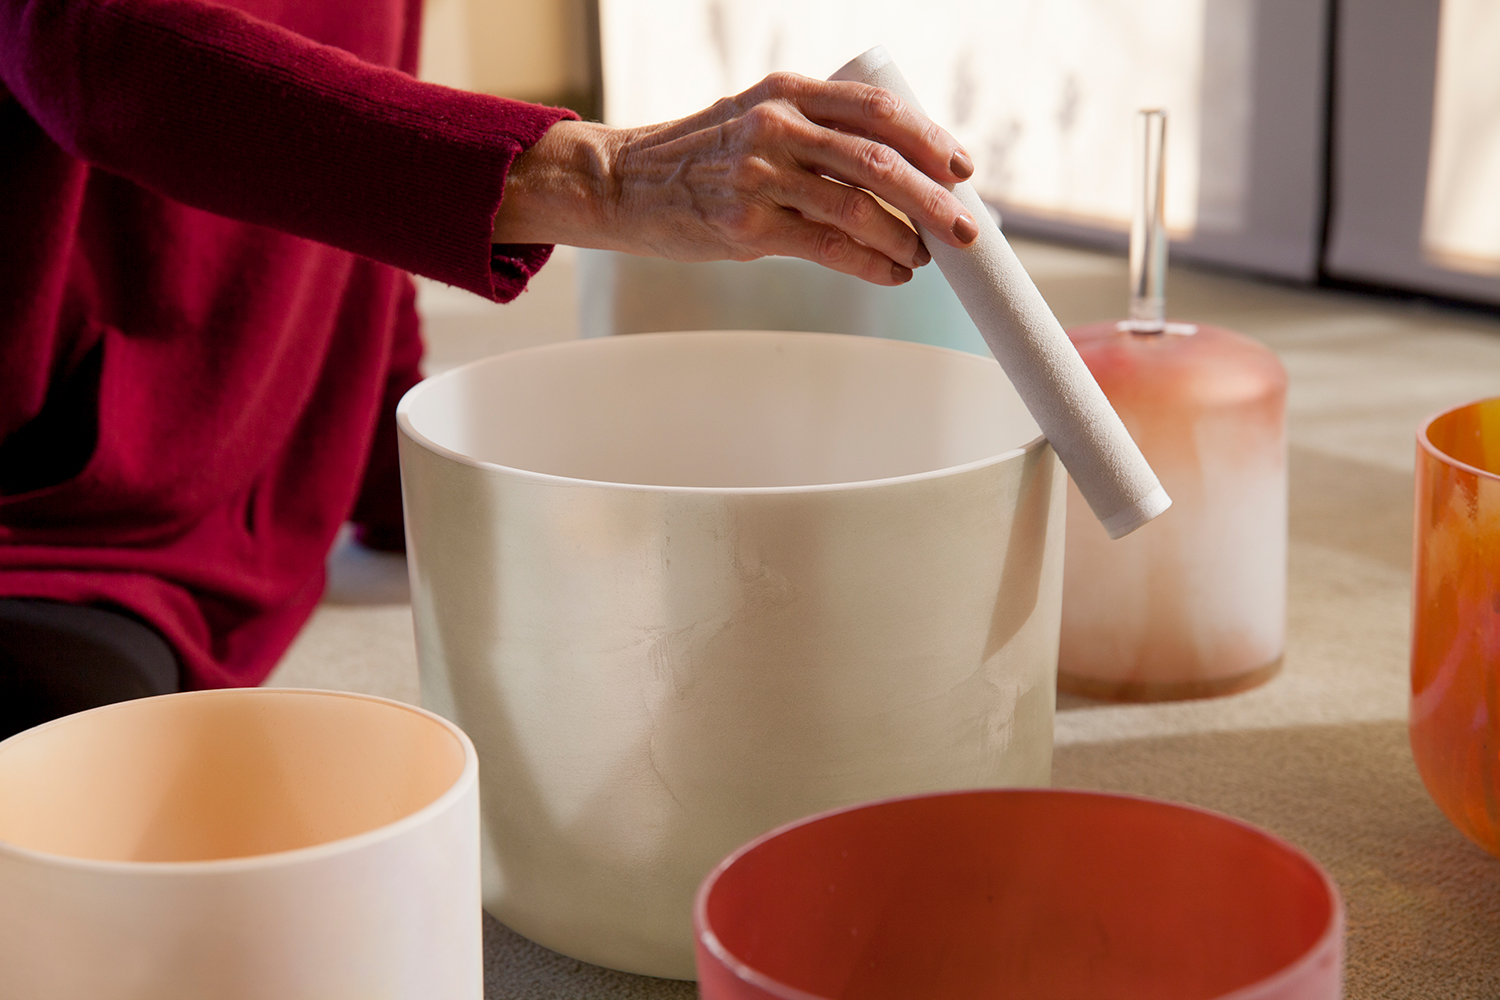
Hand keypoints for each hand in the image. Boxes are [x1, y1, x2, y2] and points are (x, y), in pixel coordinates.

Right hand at [491, 72, 978, 285]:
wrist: (620, 185)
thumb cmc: (695, 160)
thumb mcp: (754, 121)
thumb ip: (814, 135)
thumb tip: (892, 176)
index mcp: (787, 92)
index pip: (878, 110)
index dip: (930, 139)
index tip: (962, 168)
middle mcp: (777, 126)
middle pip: (880, 161)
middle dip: (934, 199)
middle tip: (967, 227)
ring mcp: (761, 177)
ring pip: (859, 209)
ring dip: (906, 240)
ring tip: (926, 258)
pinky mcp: (747, 227)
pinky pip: (828, 248)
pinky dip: (871, 265)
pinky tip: (892, 275)